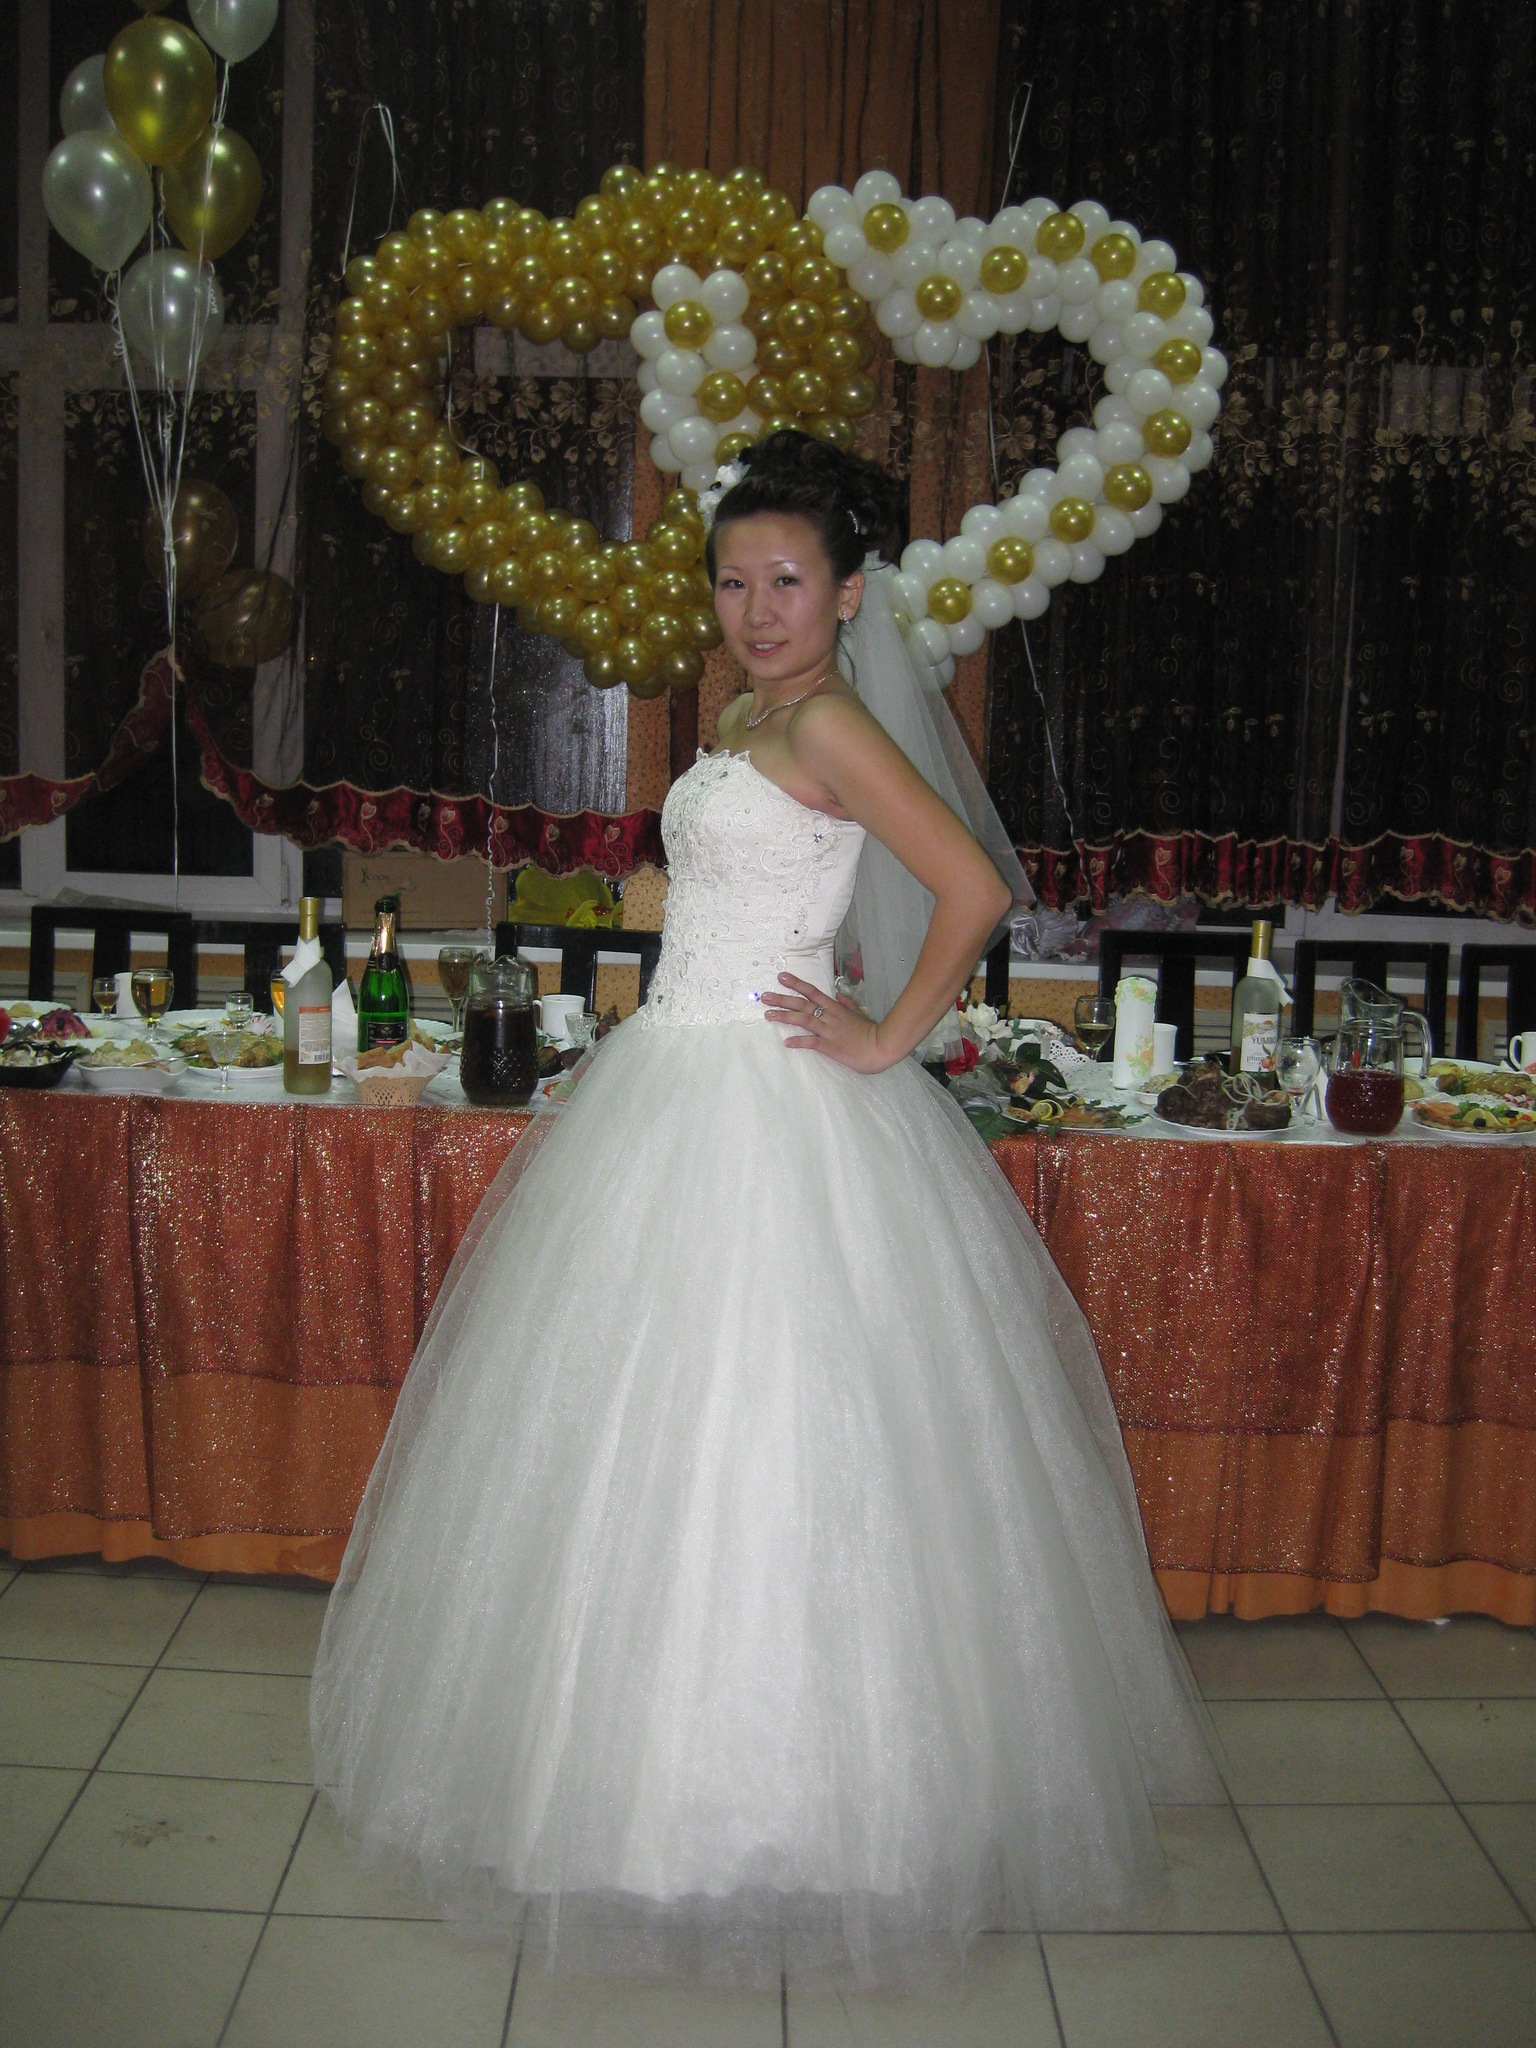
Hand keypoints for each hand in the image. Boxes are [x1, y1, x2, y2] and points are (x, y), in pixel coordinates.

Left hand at [759, 974, 893, 1072]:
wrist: (880, 1046)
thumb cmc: (869, 1031)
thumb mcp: (858, 1014)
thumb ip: (847, 1004)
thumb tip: (838, 996)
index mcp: (835, 1007)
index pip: (812, 992)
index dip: (796, 984)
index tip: (781, 977)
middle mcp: (829, 1016)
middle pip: (802, 1004)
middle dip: (782, 999)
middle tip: (765, 996)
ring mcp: (828, 1031)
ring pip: (803, 1020)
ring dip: (785, 1017)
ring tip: (768, 1015)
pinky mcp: (830, 1046)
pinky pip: (812, 1042)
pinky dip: (799, 1041)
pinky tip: (786, 1042)